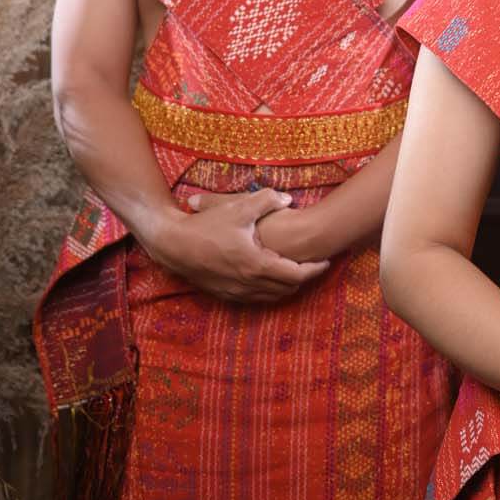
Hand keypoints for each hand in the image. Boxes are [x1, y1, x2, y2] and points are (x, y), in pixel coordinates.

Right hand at [144, 189, 329, 302]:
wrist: (173, 244)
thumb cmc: (207, 226)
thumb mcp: (239, 208)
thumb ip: (266, 201)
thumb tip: (288, 199)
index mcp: (257, 265)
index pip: (296, 275)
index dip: (315, 270)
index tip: (326, 262)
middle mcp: (249, 284)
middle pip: (287, 289)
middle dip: (303, 279)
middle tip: (314, 267)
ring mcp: (236, 292)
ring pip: (271, 297)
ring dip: (286, 287)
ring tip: (295, 272)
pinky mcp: (224, 295)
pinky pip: (255, 299)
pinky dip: (268, 291)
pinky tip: (268, 278)